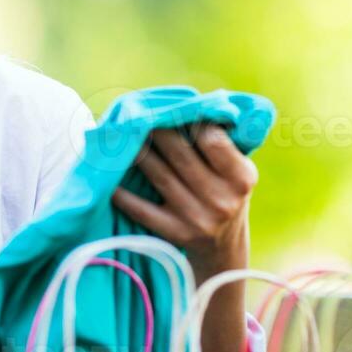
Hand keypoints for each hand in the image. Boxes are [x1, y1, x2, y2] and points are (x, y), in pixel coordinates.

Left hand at [111, 122, 256, 276]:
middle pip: (180, 155)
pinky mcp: (175, 234)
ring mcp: (198, 218)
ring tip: (124, 135)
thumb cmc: (225, 193)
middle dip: (157, 130)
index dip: (191, 122)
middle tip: (140, 114)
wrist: (224, 248)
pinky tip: (110, 177)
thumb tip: (192, 102)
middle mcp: (221, 199)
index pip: (212, 140)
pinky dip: (124, 194)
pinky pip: (143, 210)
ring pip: (159, 176)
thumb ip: (222, 143)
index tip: (176, 111)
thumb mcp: (236, 171)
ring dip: (138, 153)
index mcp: (241, 178)